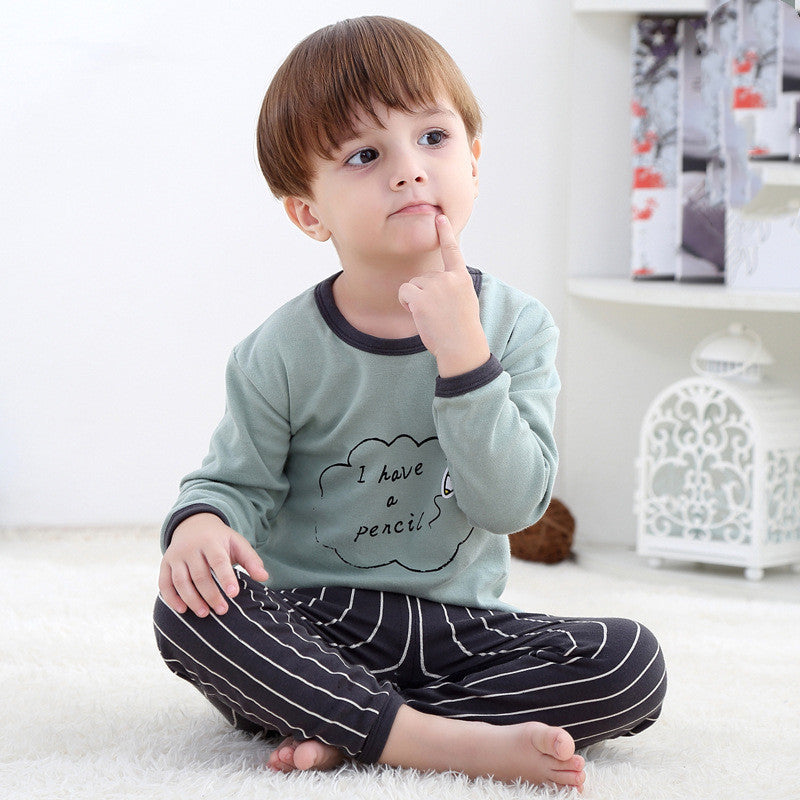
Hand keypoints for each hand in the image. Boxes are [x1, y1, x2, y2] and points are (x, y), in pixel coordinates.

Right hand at [158, 513, 268, 616]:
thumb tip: (264, 577)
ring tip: (204, 614)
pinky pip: (164, 583)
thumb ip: (251, 560)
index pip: (218, 561)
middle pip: (200, 575)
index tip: (233, 594)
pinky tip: (182, 610)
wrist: (194, 524)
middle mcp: (191, 548)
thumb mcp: (237, 544)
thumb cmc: (220, 540)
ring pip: (181, 581)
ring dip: (191, 599)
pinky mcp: (165, 564)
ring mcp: (176, 556)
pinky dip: (171, 598)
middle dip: (211, 595)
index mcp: (211, 542)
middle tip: (223, 610)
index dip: (226, 578)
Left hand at [398, 215, 489, 377]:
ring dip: (415, 300)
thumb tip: (436, 285)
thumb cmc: (462, 330)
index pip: (452, 251)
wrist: (461, 347)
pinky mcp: (421, 298)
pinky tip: (419, 314)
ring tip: (431, 316)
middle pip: (423, 278)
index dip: (445, 233)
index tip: (440, 218)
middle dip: (424, 294)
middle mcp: (449, 278)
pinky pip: (404, 292)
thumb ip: (453, 287)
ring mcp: (435, 287)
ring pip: (412, 285)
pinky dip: (406, 303)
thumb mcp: (465, 301)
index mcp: (462, 278)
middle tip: (438, 314)